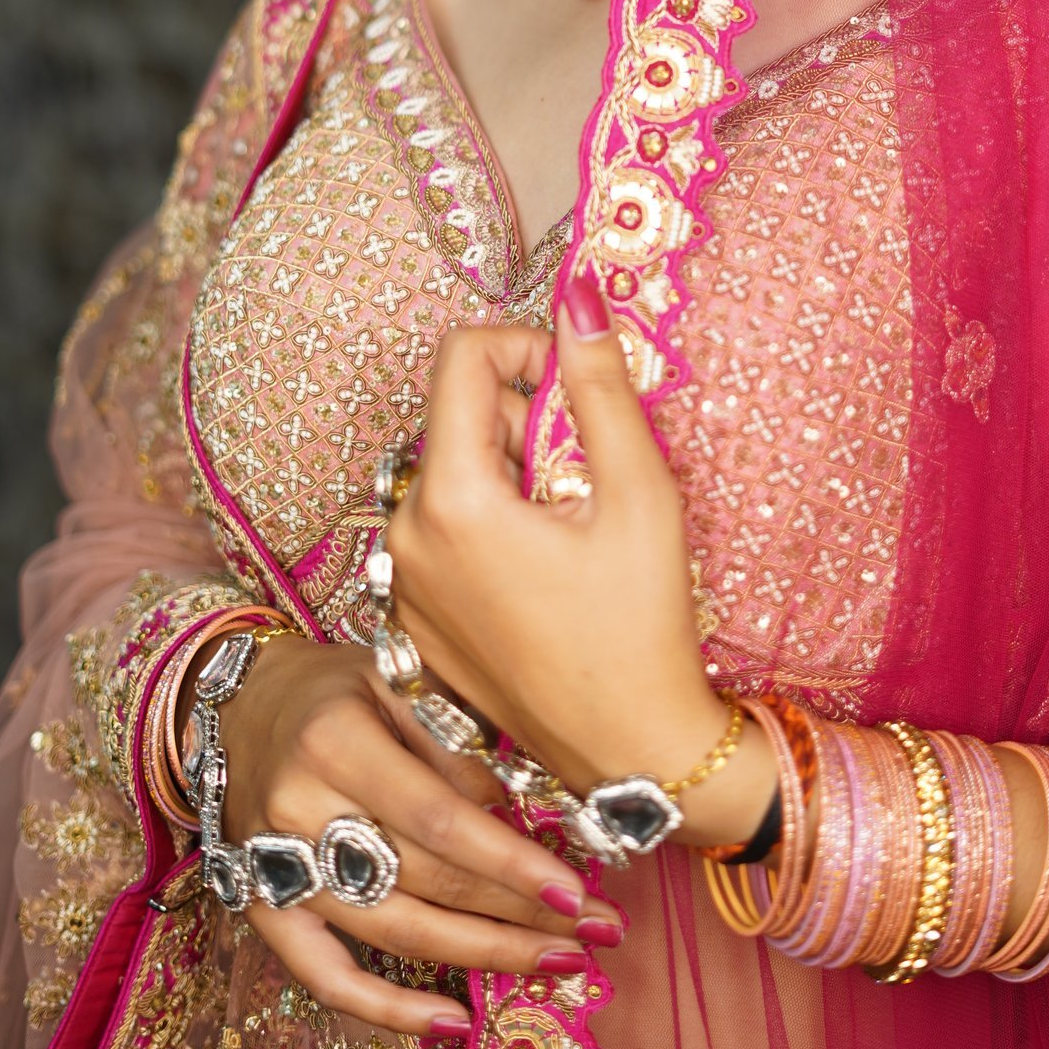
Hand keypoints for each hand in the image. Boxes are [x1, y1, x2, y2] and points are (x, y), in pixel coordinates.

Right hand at [207, 632, 623, 1036]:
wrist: (234, 707)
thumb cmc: (335, 686)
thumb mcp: (396, 679)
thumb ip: (455, 740)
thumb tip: (527, 810)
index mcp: (335, 741)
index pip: (438, 818)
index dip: (509, 862)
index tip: (575, 891)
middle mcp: (299, 810)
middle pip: (426, 881)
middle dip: (519, 912)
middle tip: (595, 930)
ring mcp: (276, 869)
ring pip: (392, 934)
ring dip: (482, 956)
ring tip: (557, 964)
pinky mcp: (262, 911)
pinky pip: (325, 977)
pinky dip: (388, 1009)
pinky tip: (453, 1023)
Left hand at [385, 271, 776, 851]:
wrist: (630, 754)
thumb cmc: (643, 629)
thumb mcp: (640, 493)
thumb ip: (602, 385)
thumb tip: (580, 294)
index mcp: (452, 498)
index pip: (463, 356)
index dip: (530, 348)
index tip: (583, 389)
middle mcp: (407, 535)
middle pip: (461, 415)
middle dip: (531, 423)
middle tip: (593, 482)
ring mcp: (405, 581)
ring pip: (457, 471)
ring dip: (517, 475)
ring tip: (575, 533)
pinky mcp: (415, 616)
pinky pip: (447, 528)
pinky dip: (496, 525)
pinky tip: (547, 573)